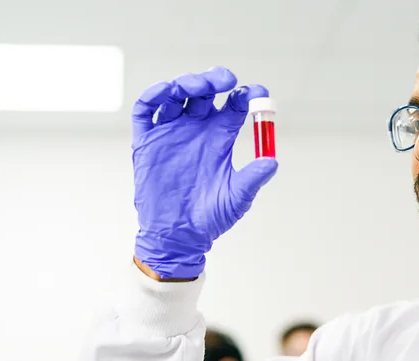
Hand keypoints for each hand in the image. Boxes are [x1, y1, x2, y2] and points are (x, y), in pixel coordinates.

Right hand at [131, 67, 277, 279]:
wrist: (176, 236)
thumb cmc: (209, 218)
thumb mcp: (236, 198)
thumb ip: (252, 178)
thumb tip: (273, 162)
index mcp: (220, 137)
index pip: (235, 105)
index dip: (247, 94)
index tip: (257, 93)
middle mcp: (196, 129)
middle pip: (206, 92)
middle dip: (214, 80)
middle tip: (225, 80)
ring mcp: (170, 132)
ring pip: (177, 95)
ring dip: (186, 83)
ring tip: (195, 86)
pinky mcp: (147, 141)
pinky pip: (146, 111)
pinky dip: (153, 96)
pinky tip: (165, 91)